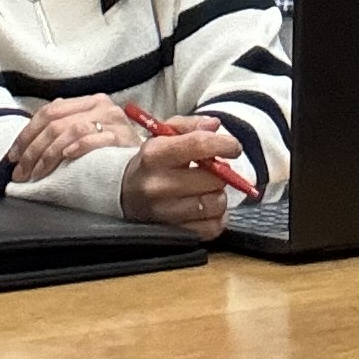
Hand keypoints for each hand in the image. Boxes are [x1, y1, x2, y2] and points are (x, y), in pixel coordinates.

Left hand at [8, 95, 143, 182]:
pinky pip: (96, 139)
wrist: (152, 162)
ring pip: (69, 131)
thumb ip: (66, 128)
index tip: (13, 156)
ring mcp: (113, 121)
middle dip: (32, 150)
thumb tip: (28, 139)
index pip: (49, 111)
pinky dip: (78, 147)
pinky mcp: (123, 138)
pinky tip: (66, 158)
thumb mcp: (90, 133)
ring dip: (48, 155)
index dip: (26, 134)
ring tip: (37, 174)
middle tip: (21, 172)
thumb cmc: (115, 152)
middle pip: (55, 123)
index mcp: (89, 102)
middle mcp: (101, 106)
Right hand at [121, 119, 243, 238]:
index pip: (198, 145)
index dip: (224, 145)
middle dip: (221, 173)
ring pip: (215, 204)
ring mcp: (164, 212)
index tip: (234, 147)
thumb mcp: (165, 134)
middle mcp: (157, 185)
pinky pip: (211, 228)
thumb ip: (190, 125)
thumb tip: (214, 126)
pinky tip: (206, 208)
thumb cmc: (153, 160)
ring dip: (218, 195)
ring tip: (207, 190)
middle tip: (214, 172)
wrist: (125, 192)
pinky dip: (216, 218)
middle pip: (212, 179)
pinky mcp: (174, 233)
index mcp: (155, 154)